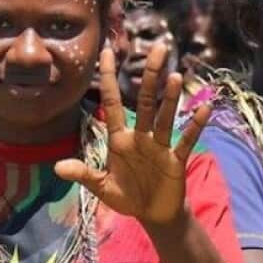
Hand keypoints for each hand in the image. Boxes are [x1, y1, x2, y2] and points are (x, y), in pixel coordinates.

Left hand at [55, 44, 210, 226]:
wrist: (153, 215)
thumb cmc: (127, 197)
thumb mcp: (102, 188)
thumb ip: (84, 175)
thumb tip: (58, 167)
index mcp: (120, 139)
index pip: (112, 102)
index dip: (109, 78)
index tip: (107, 51)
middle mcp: (141, 136)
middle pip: (145, 101)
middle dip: (150, 76)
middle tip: (158, 48)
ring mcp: (160, 146)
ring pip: (165, 116)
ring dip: (170, 98)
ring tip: (175, 76)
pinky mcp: (176, 160)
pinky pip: (186, 140)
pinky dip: (194, 126)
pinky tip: (203, 109)